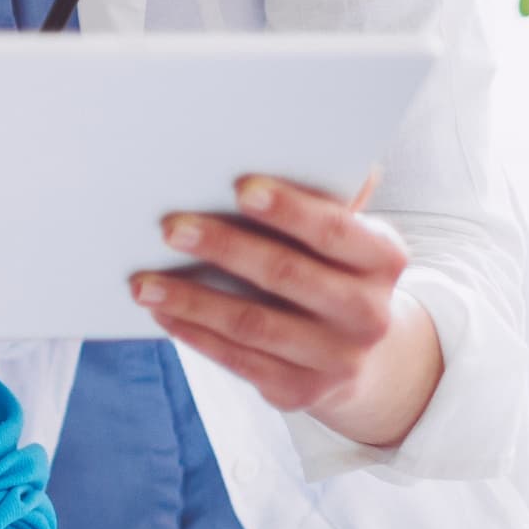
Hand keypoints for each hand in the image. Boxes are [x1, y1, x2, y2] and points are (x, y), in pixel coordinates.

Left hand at [129, 174, 434, 439]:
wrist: (364, 358)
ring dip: (191, 299)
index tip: (239, 188)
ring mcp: (336, 359)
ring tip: (143, 281)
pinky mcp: (300, 391)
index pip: (334, 229)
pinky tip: (162, 312)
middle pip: (286, 275)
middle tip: (170, 228)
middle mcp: (369, 313)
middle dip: (224, 248)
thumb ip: (326, 198)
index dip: (288, 209)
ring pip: (252, 324)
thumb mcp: (348, 238)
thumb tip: (286, 137)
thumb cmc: (335, 271)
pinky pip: (238, 360)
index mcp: (384, 259)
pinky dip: (194, 334)